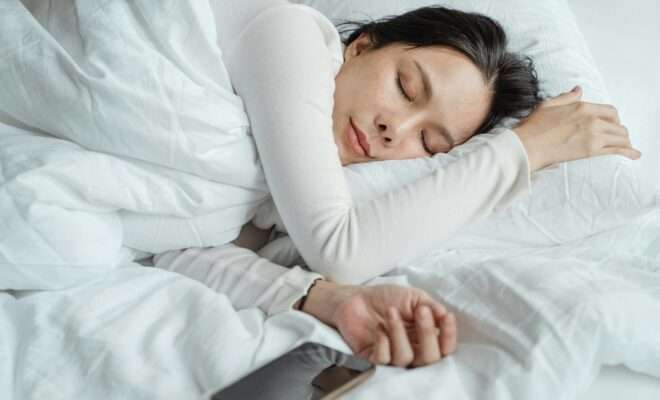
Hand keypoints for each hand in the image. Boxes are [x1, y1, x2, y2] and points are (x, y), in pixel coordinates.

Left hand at [299, 281, 456, 367]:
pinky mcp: (372, 357)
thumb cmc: (387, 298)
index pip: (444, 348)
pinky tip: (379, 329)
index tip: (446, 316)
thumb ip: (430, 306)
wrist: (356, 297)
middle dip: (427, 334)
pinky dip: (383, 344)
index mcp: (425, 338)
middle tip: (420, 311)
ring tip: (391, 312)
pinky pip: (383, 361)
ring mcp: (392, 356)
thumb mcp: (414, 297)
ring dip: (400, 333)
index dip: (449, 336)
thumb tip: (444, 314)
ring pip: (405, 359)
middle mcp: (412, 350)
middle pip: (429, 359)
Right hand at [512, 85, 640, 171]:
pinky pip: (617, 149)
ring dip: (624, 142)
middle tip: (617, 138)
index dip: (614, 118)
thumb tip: (578, 90)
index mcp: (582, 107)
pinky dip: (628, 152)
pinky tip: (634, 155)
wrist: (528, 145)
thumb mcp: (549, 105)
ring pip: (620, 137)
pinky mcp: (591, 150)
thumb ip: (566, 97)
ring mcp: (593, 134)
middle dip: (619, 131)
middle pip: (618, 124)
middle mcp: (592, 119)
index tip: (612, 124)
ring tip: (626, 147)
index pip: (610, 111)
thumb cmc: (533, 127)